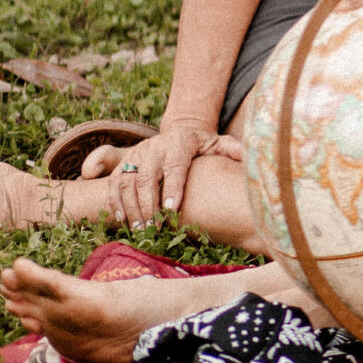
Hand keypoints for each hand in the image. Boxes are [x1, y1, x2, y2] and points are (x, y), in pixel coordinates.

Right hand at [92, 123, 239, 223]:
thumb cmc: (203, 145)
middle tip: (154, 229)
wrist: (180, 132)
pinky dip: (115, 202)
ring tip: (140, 229)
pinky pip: (114, 182)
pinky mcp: (124, 161)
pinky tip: (123, 220)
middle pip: (146, 177)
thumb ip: (233, 150)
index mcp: (181, 141)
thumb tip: (248, 158)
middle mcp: (155, 146)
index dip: (172, 187)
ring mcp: (137, 153)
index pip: (175, 166)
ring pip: (126, 181)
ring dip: (131, 207)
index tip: (171, 209)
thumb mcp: (219, 144)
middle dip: (148, 205)